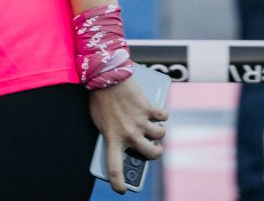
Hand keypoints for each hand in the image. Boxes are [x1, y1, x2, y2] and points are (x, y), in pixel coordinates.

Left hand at [88, 76, 166, 193]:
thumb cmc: (100, 98)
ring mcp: (140, 122)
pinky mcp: (148, 109)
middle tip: (154, 147)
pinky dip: (162, 114)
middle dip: (156, 152)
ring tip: (153, 125)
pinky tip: (158, 111)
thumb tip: (123, 141)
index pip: (114, 167)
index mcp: (112, 138)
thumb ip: (111, 133)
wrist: (106, 75)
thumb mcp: (100, 120)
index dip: (118, 182)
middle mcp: (128, 133)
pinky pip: (163, 116)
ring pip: (160, 135)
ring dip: (159, 131)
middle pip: (150, 154)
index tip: (122, 190)